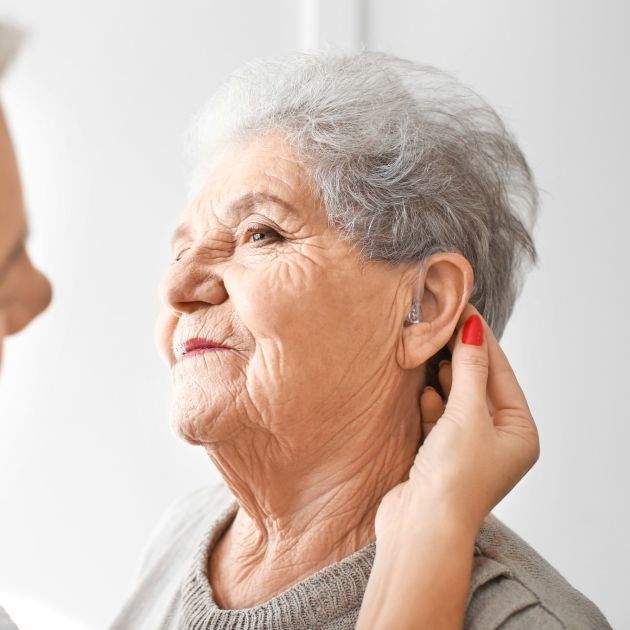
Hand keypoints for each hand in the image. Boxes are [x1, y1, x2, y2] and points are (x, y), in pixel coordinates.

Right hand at [375, 304, 539, 539]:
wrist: (420, 527)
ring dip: (443, 377)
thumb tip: (473, 329)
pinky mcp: (441, 454)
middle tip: (440, 322)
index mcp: (519, 432)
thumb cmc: (454, 478)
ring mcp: (468, 447)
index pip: (501, 373)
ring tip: (430, 348)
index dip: (481, 339)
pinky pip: (439, 417)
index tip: (462, 308)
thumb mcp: (467, 414)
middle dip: (459, 355)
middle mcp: (497, 439)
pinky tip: (424, 391)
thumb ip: (468, 370)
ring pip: (456, 399)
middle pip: (478, 384)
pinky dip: (432, 402)